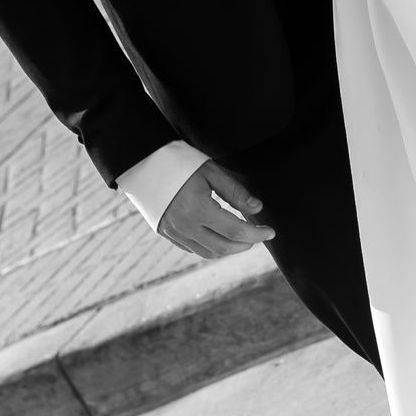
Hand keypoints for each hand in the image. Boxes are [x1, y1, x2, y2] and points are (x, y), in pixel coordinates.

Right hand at [157, 159, 274, 256]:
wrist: (144, 163)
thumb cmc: (181, 162)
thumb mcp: (211, 171)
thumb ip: (236, 192)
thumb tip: (257, 209)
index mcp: (198, 209)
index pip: (235, 231)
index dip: (257, 234)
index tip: (271, 232)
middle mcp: (185, 226)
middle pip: (224, 247)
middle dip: (246, 244)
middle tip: (258, 235)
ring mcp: (174, 232)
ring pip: (209, 252)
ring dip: (229, 249)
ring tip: (242, 237)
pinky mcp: (167, 233)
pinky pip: (193, 249)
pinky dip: (211, 248)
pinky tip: (220, 237)